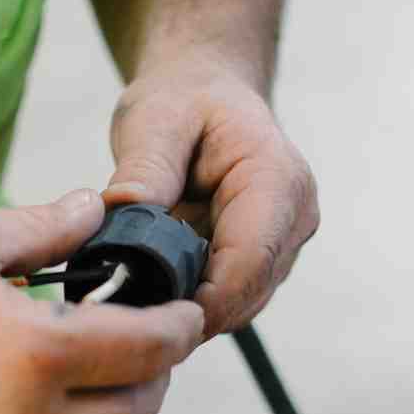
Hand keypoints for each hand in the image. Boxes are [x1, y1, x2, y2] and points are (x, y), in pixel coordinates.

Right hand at [0, 190, 203, 413]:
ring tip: (75, 360)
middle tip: (148, 343)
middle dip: (155, 380)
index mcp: (36, 355)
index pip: (148, 350)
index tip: (184, 311)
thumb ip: (42, 229)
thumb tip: (92, 212)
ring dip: (98, 405)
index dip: (179, 327)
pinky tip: (7, 386)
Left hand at [105, 58, 318, 338]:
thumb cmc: (184, 100)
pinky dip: (190, 303)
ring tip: (133, 305)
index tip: (147, 317)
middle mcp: (293, 219)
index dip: (203, 300)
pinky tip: (150, 295)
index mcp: (276, 180)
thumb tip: (120, 212)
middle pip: (247, 294)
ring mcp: (282, 245)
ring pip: (239, 306)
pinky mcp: (262, 262)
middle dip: (189, 312)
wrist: (206, 93)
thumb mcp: (154, 120)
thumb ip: (144, 169)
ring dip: (188, 312)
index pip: (250, 261)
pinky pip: (228, 299)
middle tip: (124, 320)